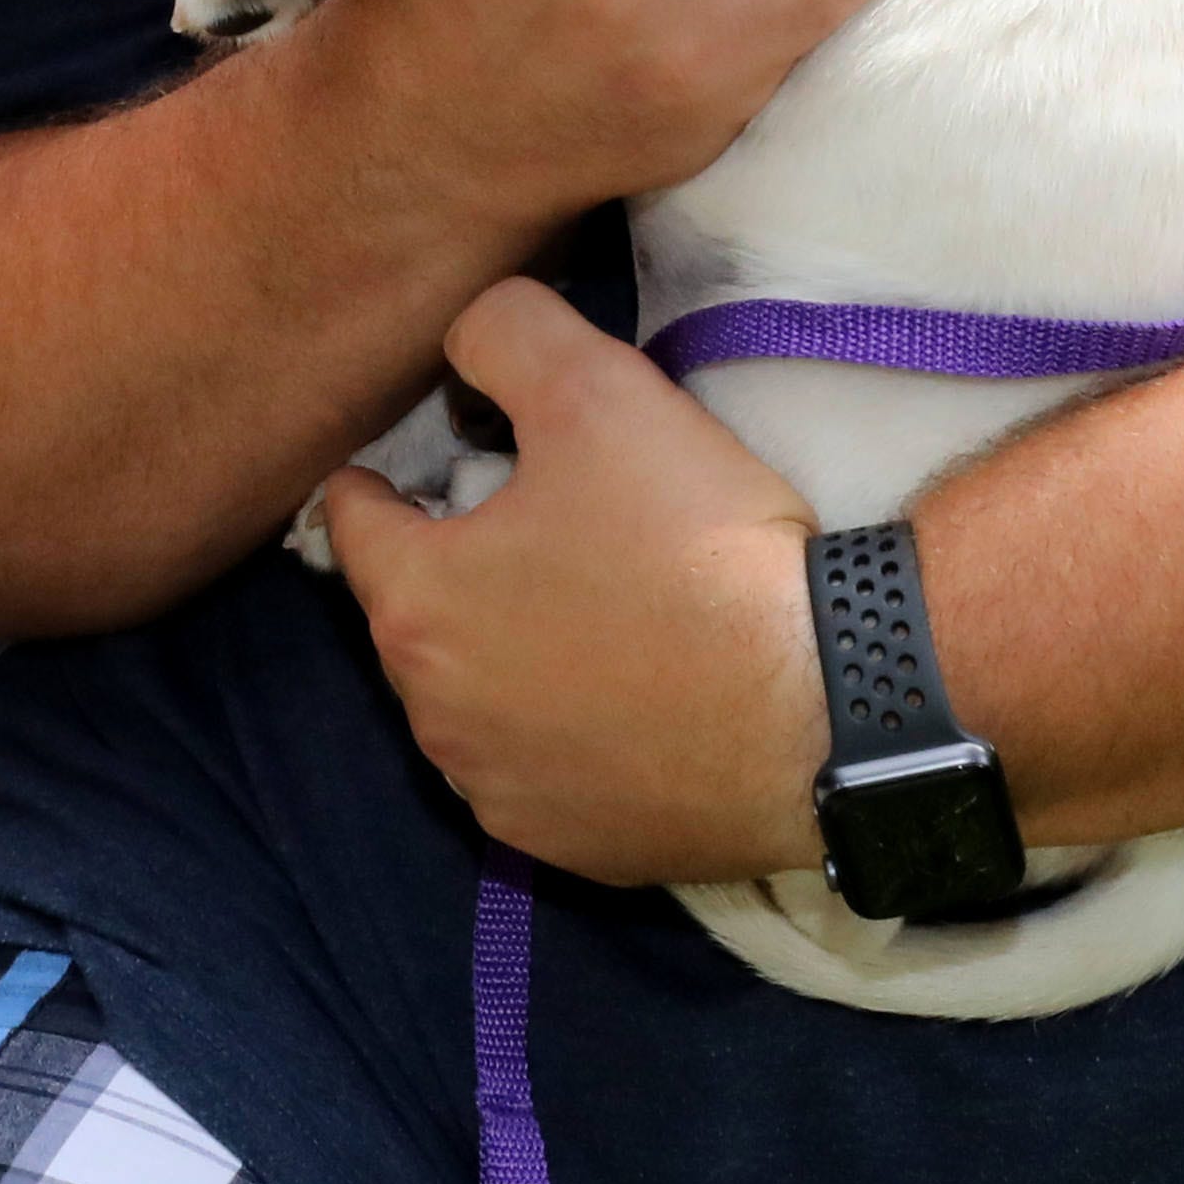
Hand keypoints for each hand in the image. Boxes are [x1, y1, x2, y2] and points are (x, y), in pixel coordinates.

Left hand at [316, 281, 825, 884]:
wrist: (828, 703)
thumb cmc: (698, 545)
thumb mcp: (597, 386)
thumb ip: (501, 333)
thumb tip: (462, 344)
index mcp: (417, 608)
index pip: (355, 516)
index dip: (398, 471)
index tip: (453, 455)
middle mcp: (434, 717)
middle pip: (416, 612)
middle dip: (459, 565)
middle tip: (548, 525)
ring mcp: (501, 794)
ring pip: (473, 698)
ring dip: (507, 654)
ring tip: (595, 610)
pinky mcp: (572, 849)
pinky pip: (539, 770)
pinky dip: (564, 732)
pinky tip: (630, 695)